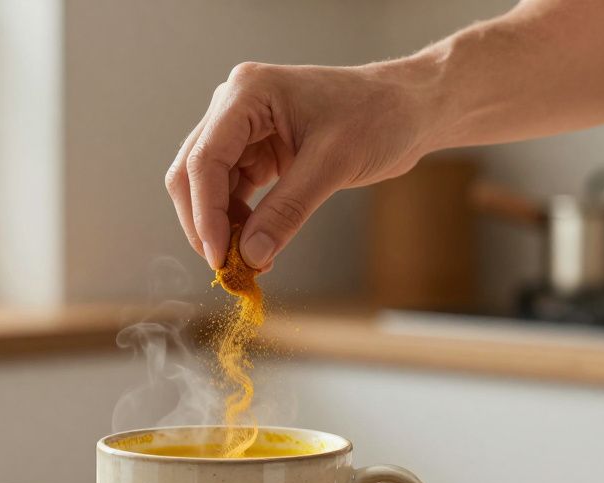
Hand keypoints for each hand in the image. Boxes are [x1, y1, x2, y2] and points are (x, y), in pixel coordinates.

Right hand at [165, 61, 430, 270]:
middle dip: (205, 222)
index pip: (205, 159)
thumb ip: (287, 210)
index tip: (219, 257)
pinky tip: (255, 247)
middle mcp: (235, 106)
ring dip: (221, 226)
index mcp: (248, 93)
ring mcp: (244, 129)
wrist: (409, 109)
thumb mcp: (333, 164)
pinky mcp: (257, 151)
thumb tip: (250, 256)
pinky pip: (232, 191)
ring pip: (207, 186)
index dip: (205, 213)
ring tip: (247, 262)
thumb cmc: (379, 117)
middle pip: (193, 172)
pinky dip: (239, 222)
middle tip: (226, 267)